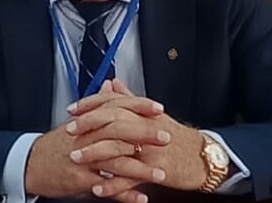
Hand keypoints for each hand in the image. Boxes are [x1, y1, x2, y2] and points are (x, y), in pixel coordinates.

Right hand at [24, 105, 162, 202]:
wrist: (29, 163)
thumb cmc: (55, 144)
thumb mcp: (76, 121)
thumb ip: (98, 103)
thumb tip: (111, 84)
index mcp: (89, 121)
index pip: (117, 107)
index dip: (139, 106)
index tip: (158, 108)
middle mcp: (88, 138)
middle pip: (120, 132)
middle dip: (145, 134)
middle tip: (166, 137)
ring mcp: (85, 159)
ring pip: (116, 162)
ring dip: (141, 169)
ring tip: (160, 173)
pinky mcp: (81, 179)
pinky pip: (107, 188)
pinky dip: (125, 194)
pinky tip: (140, 197)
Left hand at [67, 80, 208, 198]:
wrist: (202, 157)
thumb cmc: (177, 137)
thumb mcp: (153, 115)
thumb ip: (130, 100)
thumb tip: (112, 84)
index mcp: (143, 113)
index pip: (113, 102)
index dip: (91, 103)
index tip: (73, 108)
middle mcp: (145, 127)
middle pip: (113, 120)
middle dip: (88, 125)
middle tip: (69, 130)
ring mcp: (150, 149)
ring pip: (118, 148)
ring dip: (94, 153)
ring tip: (76, 157)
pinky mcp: (156, 170)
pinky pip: (130, 177)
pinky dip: (113, 184)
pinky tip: (98, 187)